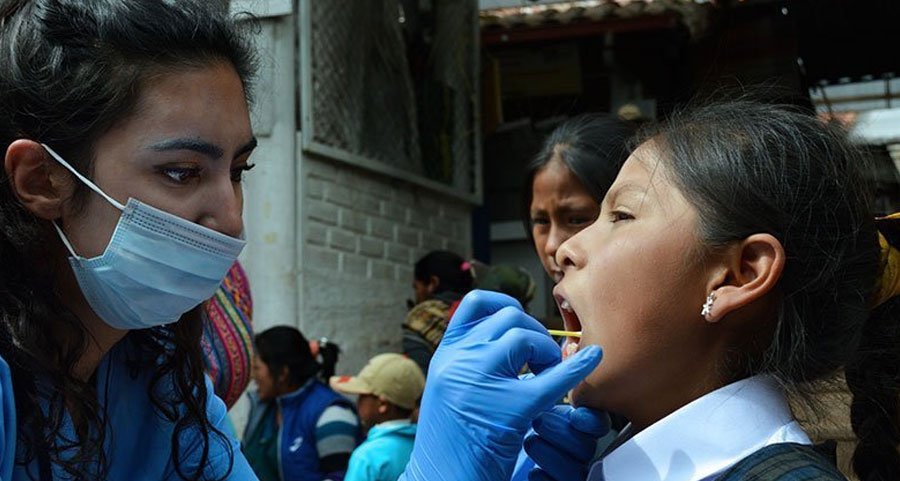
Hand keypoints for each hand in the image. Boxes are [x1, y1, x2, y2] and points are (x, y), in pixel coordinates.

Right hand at [401, 290, 602, 480]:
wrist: (442, 480)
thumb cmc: (451, 440)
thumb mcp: (450, 387)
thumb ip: (471, 359)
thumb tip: (513, 336)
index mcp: (444, 355)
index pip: (475, 305)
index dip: (505, 305)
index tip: (520, 320)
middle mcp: (458, 361)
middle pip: (508, 319)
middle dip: (534, 333)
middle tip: (541, 361)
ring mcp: (480, 382)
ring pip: (525, 338)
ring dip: (546, 352)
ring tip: (547, 375)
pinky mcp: (509, 409)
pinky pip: (552, 378)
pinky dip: (577, 367)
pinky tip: (592, 361)